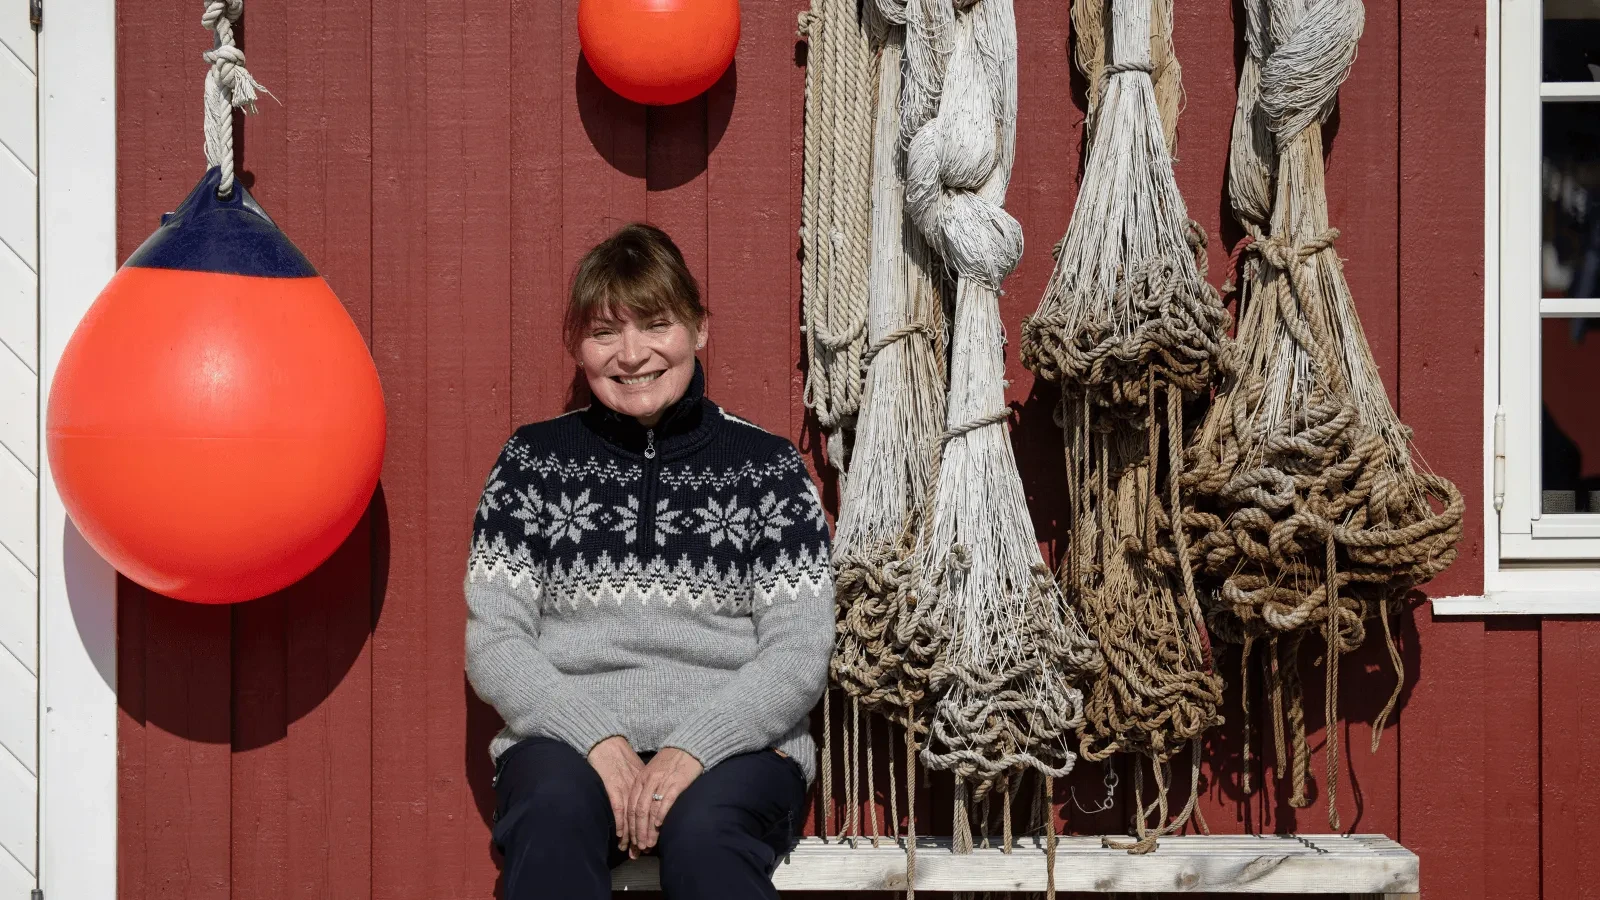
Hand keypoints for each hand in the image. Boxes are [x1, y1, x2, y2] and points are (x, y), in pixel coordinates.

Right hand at [587, 736, 645, 851]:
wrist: (606, 742)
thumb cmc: (619, 754)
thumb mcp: (636, 768)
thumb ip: (643, 783)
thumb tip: (648, 797)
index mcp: (645, 783)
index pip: (650, 809)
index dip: (651, 827)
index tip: (652, 841)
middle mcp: (637, 787)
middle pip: (643, 815)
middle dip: (643, 835)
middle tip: (644, 851)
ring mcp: (625, 787)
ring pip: (632, 815)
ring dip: (633, 834)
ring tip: (632, 849)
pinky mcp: (613, 786)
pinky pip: (619, 808)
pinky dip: (621, 822)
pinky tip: (622, 835)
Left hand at [628, 748, 703, 855]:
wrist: (688, 745)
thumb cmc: (671, 761)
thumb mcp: (652, 772)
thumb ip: (646, 788)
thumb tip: (642, 811)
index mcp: (640, 779)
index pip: (631, 806)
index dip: (630, 826)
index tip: (632, 841)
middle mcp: (648, 781)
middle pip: (638, 811)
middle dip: (638, 832)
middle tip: (639, 847)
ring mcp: (661, 781)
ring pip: (650, 809)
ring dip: (648, 829)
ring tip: (649, 843)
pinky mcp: (676, 782)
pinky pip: (665, 800)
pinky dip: (661, 814)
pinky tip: (659, 825)